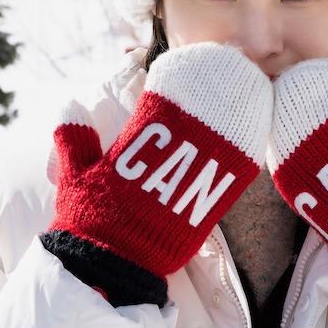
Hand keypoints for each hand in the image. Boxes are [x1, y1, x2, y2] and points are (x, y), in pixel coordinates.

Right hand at [44, 42, 272, 305]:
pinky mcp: (210, 206)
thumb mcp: (73, 177)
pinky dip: (248, 143)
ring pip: (222, 137)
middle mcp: (167, 163)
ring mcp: (190, 184)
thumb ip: (73, 138)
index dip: (176, 78)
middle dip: (214, 85)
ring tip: (248, 81)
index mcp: (133, 151)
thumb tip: (69, 103)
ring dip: (238, 107)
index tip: (184, 62)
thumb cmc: (89, 222)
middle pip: (199, 114)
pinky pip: (236, 169)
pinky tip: (258, 122)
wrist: (112, 268)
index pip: (159, 104)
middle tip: (227, 59)